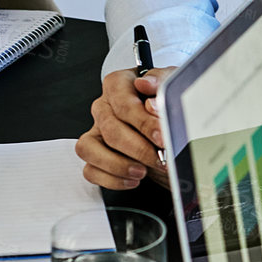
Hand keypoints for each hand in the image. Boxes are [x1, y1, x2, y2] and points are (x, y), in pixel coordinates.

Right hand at [76, 66, 176, 190]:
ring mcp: (96, 132)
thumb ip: (161, 82)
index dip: (143, 122)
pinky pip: (90, 170)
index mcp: (118, 85)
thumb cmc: (165, 104)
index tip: (161, 136)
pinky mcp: (94, 155)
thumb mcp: (171, 86)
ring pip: (89, 148)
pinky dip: (112, 179)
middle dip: (138, 148)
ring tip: (144, 170)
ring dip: (119, 165)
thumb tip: (147, 85)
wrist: (169, 129)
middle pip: (110, 129)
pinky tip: (133, 178)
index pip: (123, 103)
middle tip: (160, 157)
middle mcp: (103, 107)